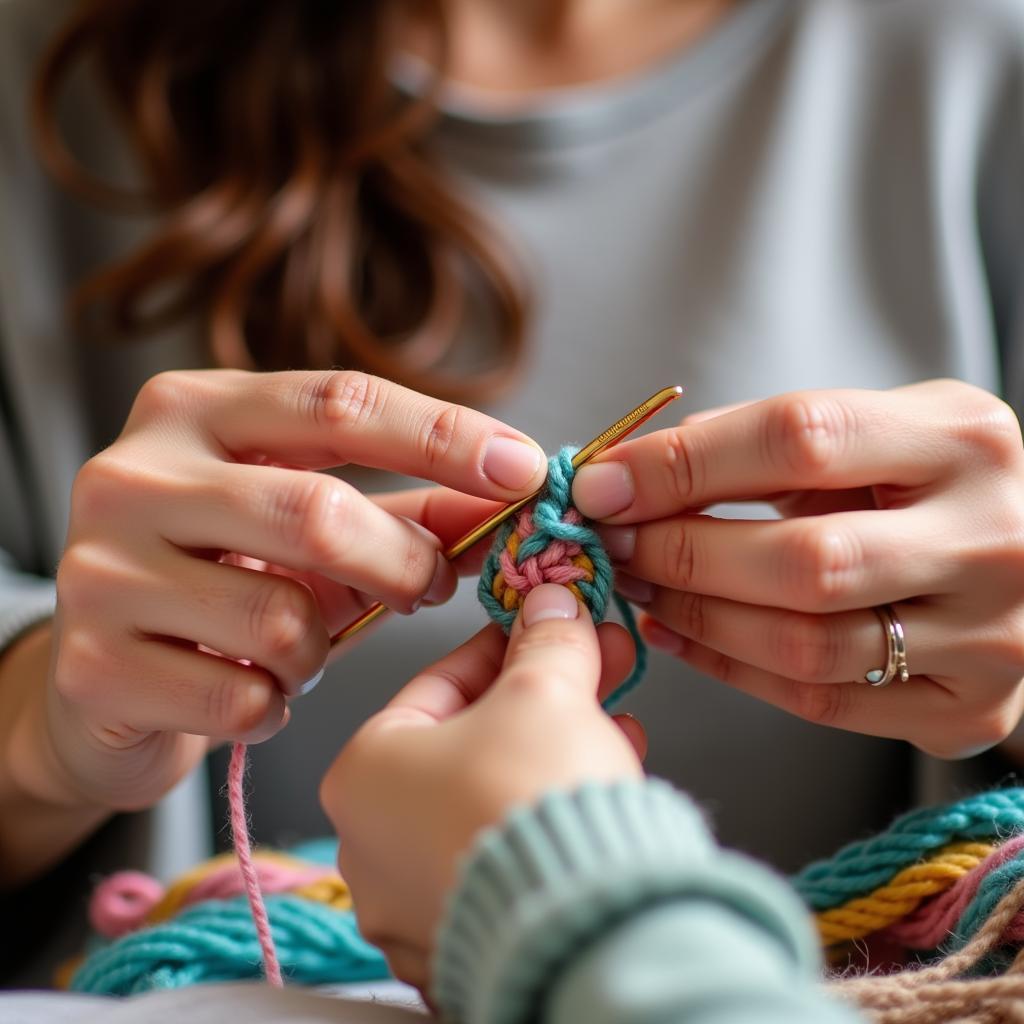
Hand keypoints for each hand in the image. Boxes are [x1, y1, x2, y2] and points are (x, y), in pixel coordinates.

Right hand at [10, 369, 546, 813]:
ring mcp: (101, 570)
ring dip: (323, 650)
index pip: (338, 404)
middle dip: (402, 562)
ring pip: (280, 619)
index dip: (443, 434)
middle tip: (429, 587)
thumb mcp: (304, 524)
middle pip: (317, 512)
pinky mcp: (93, 666)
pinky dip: (276, 704)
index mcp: (193, 412)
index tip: (524, 468)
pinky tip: (256, 692)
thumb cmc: (222, 582)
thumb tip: (509, 489)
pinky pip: (240, 697)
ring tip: (301, 651)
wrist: (102, 678)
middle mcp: (133, 475)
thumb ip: (402, 507)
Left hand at [320, 583, 645, 992]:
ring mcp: (414, 900)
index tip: (541, 628)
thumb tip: (554, 608)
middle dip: (544, 699)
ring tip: (616, 723)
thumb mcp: (545, 691)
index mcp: (363, 773)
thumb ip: (547, 640)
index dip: (504, 647)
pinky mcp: (465, 941)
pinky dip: (548, 817)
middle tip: (592, 667)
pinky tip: (601, 784)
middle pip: (472, 743)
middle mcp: (371, 843)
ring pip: (492, 800)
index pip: (440, 685)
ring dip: (556, 753)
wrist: (576, 919)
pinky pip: (508, 857)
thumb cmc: (528, 803)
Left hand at [572, 380, 1023, 757]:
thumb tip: (630, 476)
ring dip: (696, 615)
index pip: (800, 439)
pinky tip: (678, 633)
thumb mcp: (873, 433)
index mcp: (963, 438)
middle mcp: (992, 539)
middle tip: (615, 543)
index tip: (605, 483)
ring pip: (804, 643)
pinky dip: (729, 668)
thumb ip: (767, 446)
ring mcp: (992, 637)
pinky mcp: (970, 709)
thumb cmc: (922, 485)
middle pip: (802, 559)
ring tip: (638, 586)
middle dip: (681, 552)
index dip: (684, 463)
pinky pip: (821, 700)